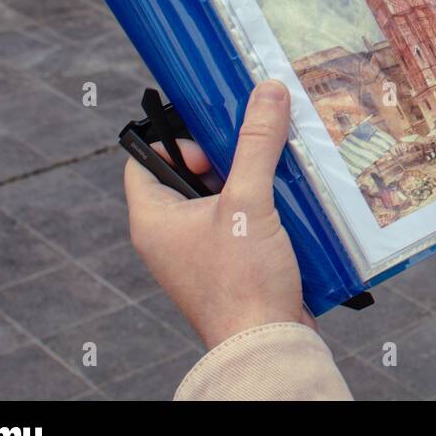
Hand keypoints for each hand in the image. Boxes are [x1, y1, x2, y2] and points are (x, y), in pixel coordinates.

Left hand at [123, 81, 313, 348]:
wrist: (267, 344)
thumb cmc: (242, 282)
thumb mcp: (249, 202)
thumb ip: (257, 144)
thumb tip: (267, 91)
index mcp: (154, 220)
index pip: (144, 160)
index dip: (176, 141)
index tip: (214, 141)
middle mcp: (170, 237)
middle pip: (190, 177)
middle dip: (227, 159)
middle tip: (254, 153)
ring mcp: (200, 254)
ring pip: (221, 200)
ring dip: (251, 184)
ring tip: (277, 175)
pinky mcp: (231, 266)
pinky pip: (242, 224)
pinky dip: (264, 210)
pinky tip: (291, 205)